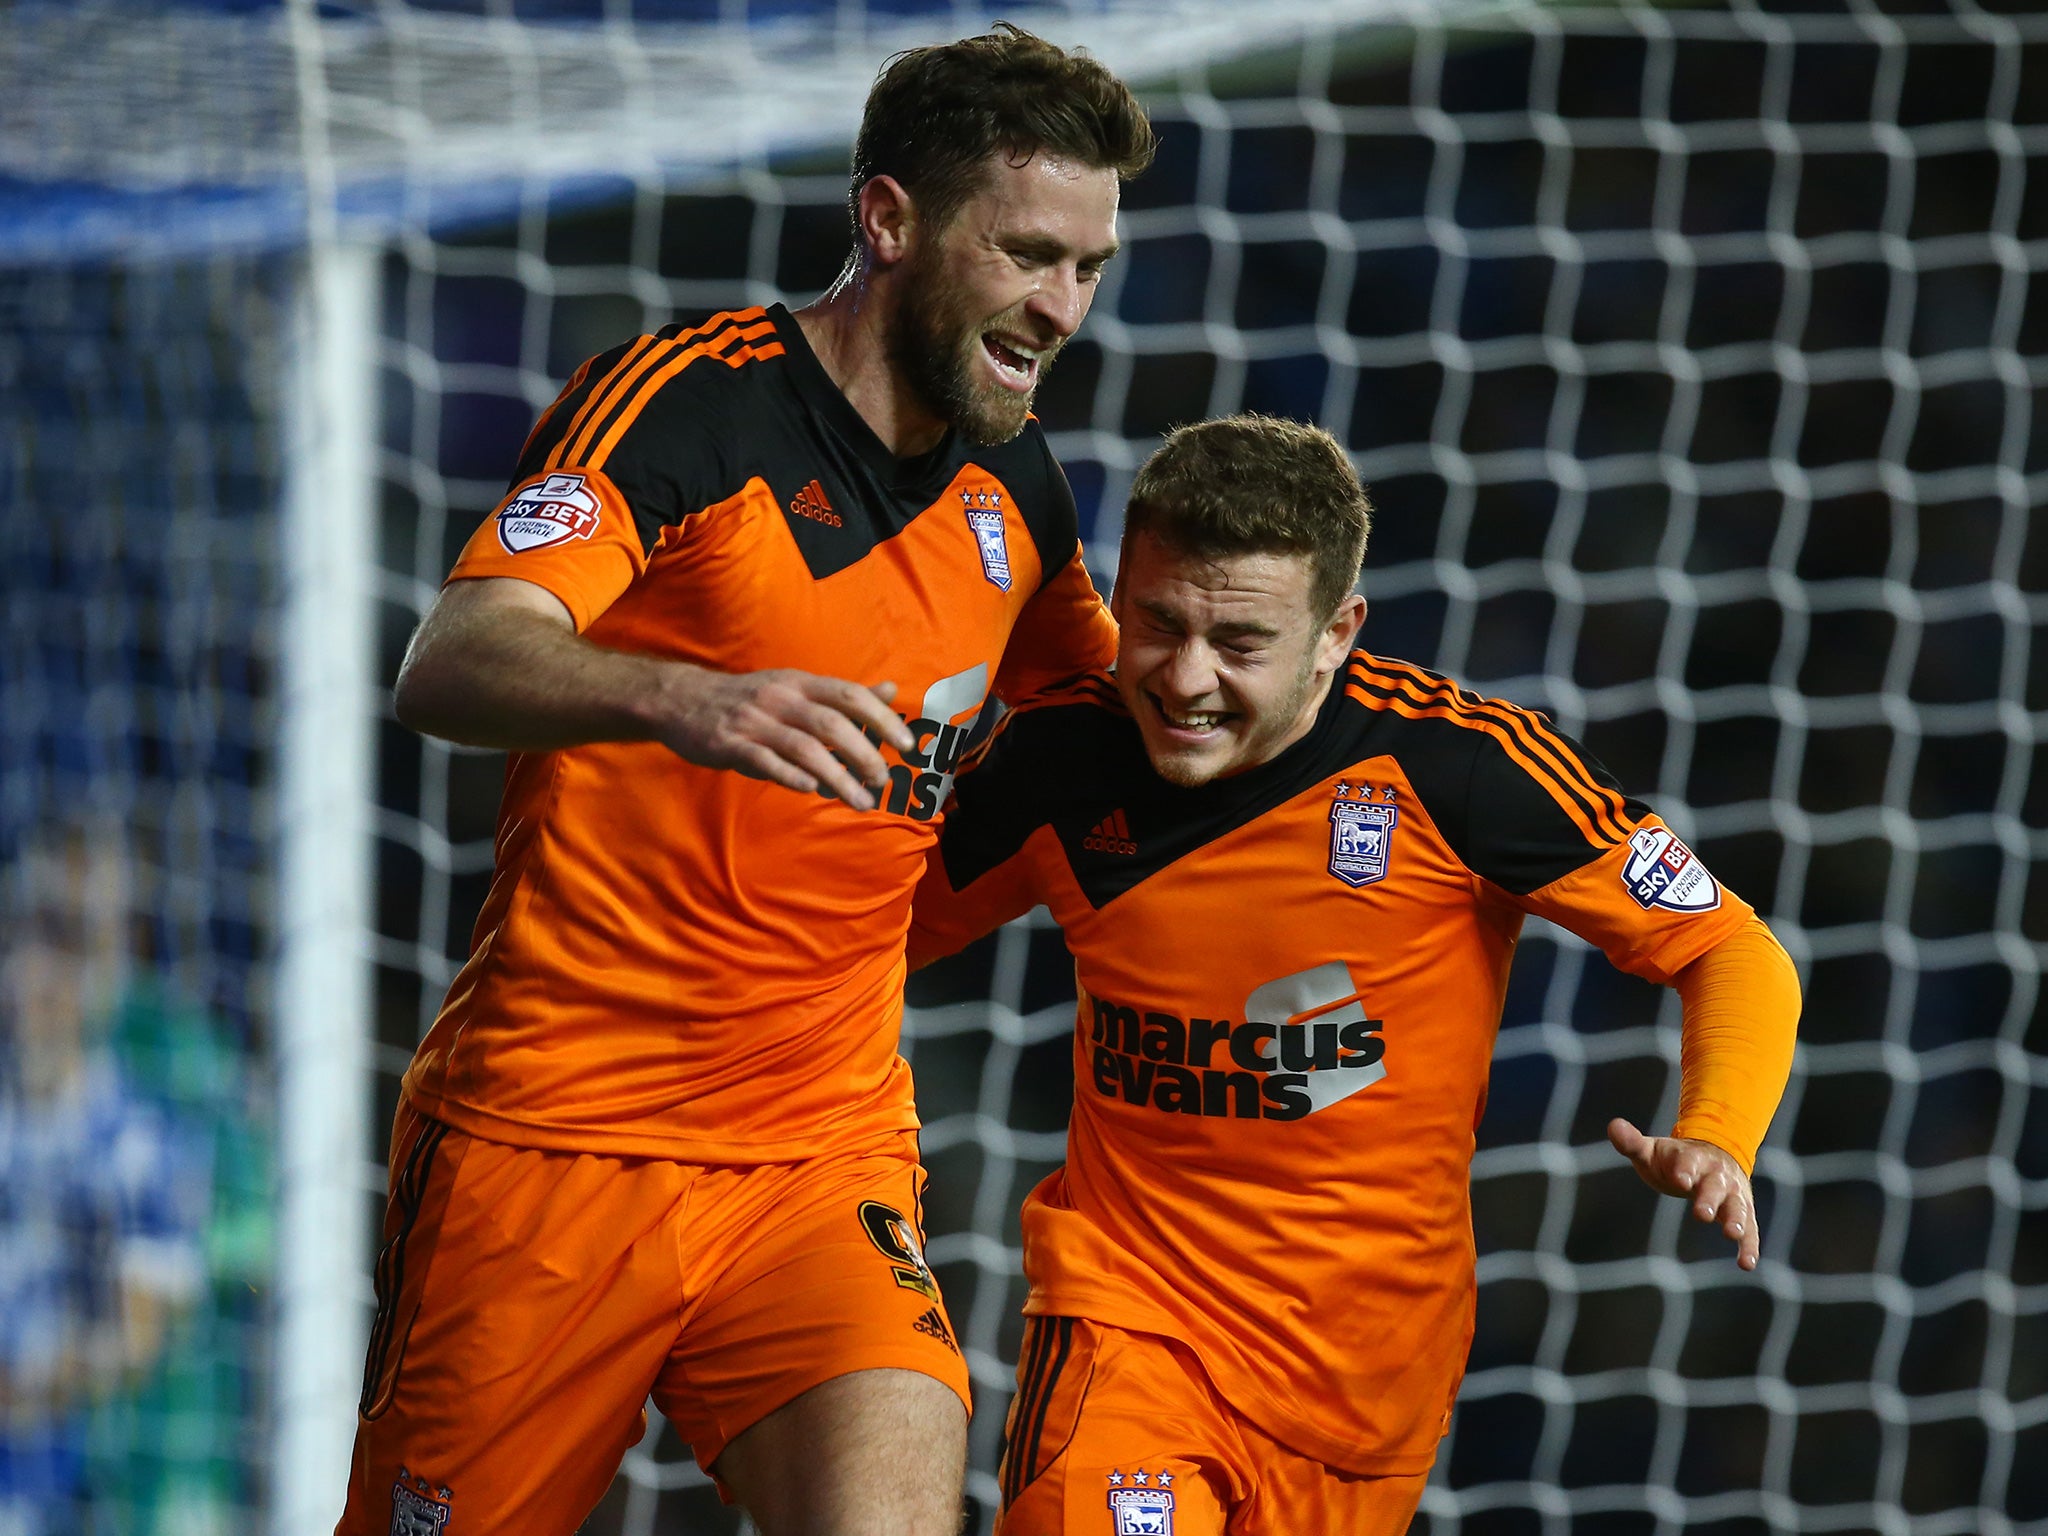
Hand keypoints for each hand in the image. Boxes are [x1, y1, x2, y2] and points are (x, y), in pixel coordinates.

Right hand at [655, 667, 915, 811]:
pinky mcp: (731, 744)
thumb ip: (842, 695)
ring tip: (860, 801)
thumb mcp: (796, 687)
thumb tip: (890, 691)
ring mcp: (755, 721)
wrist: (682, 699)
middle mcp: (781, 698)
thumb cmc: (751, 698)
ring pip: (804, 748)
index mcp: (801, 684)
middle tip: (884, 781)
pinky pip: (765, 761)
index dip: (882, 719)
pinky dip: (791, 776)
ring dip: (837, 777)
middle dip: (864, 754)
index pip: (850, 695)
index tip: (907, 745)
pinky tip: (812, 790)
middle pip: (832, 724)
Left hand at [1606, 1117, 1759, 1269]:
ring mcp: (1733, 1194)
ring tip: (1731, 1234)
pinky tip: (1747, 1264)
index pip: (1688, 1162)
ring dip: (1736, 1220)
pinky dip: (1750, 1246)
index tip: (1680, 1180)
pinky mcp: (1743, 1213)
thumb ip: (1633, 1143)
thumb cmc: (1675, 1159)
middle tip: (1702, 1214)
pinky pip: (1749, 1230)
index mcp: (1693, 1157)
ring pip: (1737, 1207)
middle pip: (1714, 1186)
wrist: (1714, 1153)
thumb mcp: (1652, 1150)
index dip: (1685, 1170)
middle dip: (1709, 1199)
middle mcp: (1717, 1175)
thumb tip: (1613, 1126)